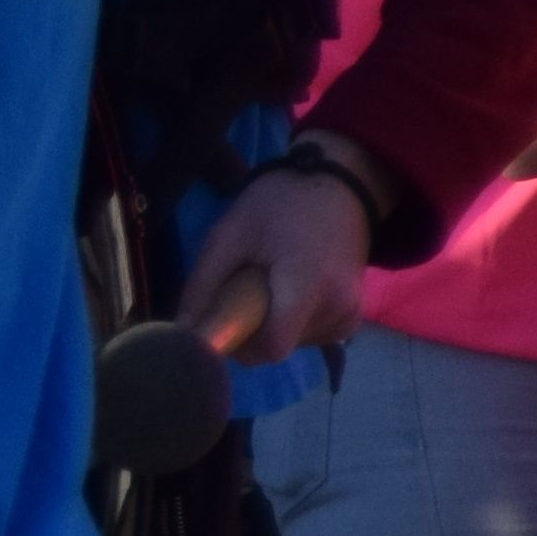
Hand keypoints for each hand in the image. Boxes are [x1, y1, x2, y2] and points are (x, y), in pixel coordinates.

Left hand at [178, 160, 368, 366]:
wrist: (340, 187)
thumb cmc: (280, 206)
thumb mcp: (229, 236)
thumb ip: (202, 287)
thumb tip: (182, 333)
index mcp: (307, 285)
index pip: (272, 348)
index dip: (240, 344)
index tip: (224, 321)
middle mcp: (337, 307)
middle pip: (279, 348)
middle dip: (252, 332)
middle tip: (242, 294)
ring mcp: (350, 314)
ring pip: (295, 345)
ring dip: (272, 328)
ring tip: (269, 288)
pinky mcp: (354, 316)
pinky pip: (314, 338)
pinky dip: (294, 325)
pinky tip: (289, 296)